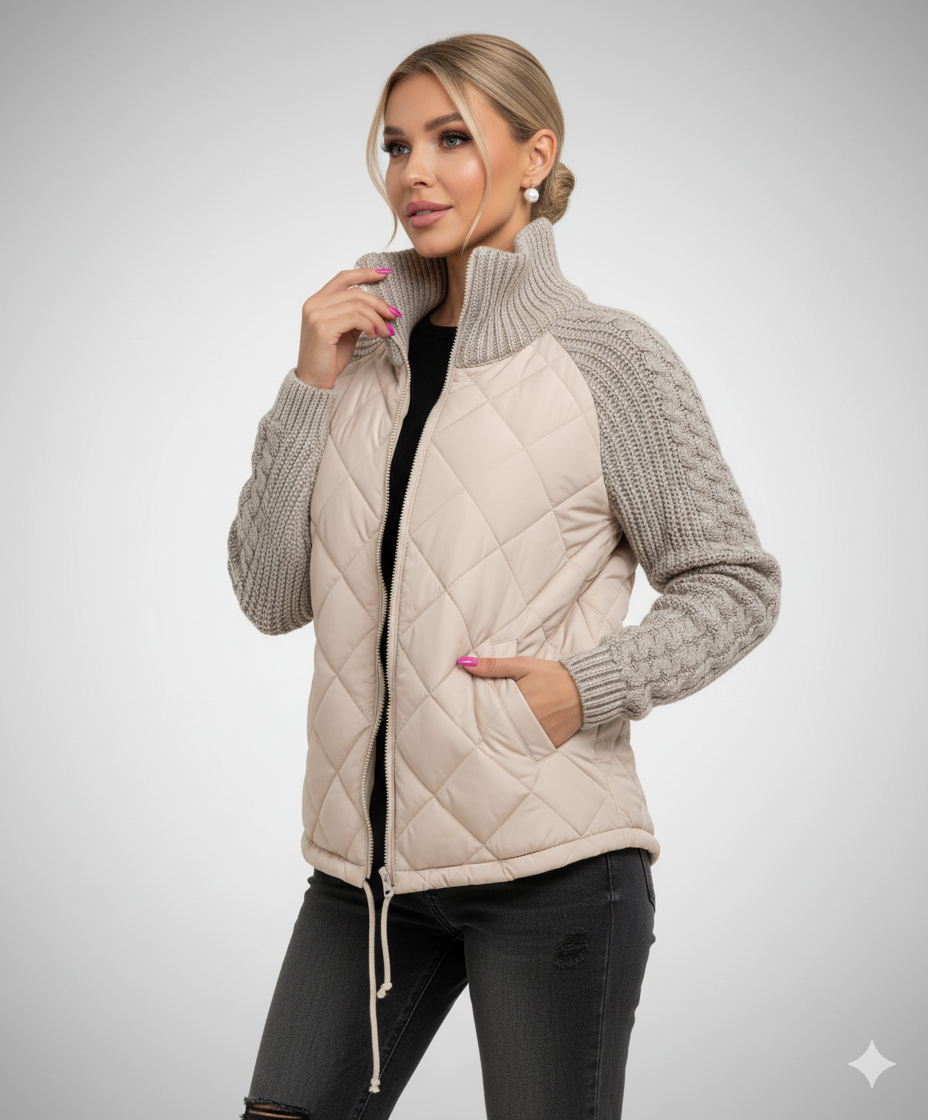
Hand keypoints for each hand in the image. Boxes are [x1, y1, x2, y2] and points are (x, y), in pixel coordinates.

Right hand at [295, 268, 399, 389]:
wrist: (313, 381)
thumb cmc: (328, 359)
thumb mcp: (345, 332)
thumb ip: (355, 316)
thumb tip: (378, 308)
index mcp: (317, 301)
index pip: (343, 278)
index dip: (365, 273)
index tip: (384, 274)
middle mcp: (314, 304)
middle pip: (355, 293)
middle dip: (378, 304)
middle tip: (392, 316)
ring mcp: (317, 315)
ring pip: (357, 305)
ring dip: (377, 319)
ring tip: (386, 332)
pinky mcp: (323, 328)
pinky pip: (355, 318)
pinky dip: (370, 326)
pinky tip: (374, 336)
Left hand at [457, 656, 582, 747]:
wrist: (586, 688)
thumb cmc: (552, 675)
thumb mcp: (522, 666)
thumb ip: (493, 666)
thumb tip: (464, 662)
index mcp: (518, 703)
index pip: (489, 714)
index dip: (478, 715)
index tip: (469, 716)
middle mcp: (528, 722)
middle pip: (499, 729)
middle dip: (490, 727)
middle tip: (478, 727)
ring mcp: (539, 735)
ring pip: (512, 740)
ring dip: (504, 737)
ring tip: (496, 734)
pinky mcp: (549, 744)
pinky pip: (529, 747)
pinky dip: (522, 744)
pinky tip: (516, 738)